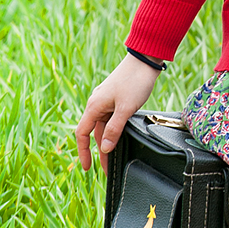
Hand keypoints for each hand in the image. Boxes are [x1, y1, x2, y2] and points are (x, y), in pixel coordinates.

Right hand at [75, 56, 161, 171]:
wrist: (145, 59)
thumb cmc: (135, 81)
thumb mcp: (126, 109)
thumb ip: (114, 129)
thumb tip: (104, 148)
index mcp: (94, 106)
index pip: (82, 134)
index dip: (84, 152)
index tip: (88, 168)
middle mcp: (97, 104)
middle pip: (94, 132)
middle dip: (100, 151)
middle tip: (108, 168)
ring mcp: (106, 100)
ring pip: (104, 126)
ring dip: (109, 141)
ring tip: (116, 157)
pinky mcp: (116, 98)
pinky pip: (111, 118)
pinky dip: (114, 129)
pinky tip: (122, 137)